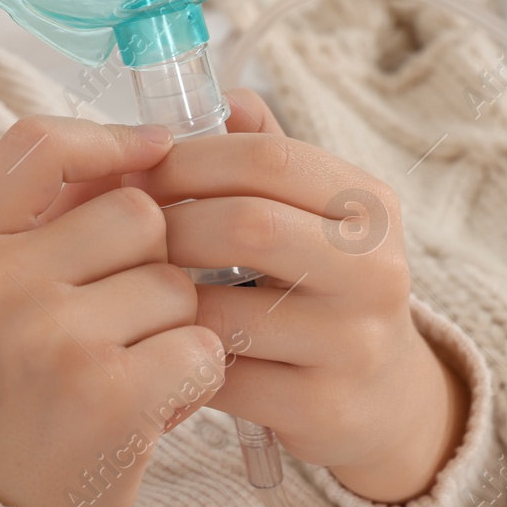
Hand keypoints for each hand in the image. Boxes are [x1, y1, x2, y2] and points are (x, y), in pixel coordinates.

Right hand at [0, 115, 226, 506]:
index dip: (107, 139)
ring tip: (127, 371)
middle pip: (137, 212)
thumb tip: (148, 149)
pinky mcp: (109, 394)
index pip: (37, 144)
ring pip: (177, 284)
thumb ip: (45, 227)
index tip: (155, 149)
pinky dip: (194, 380)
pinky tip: (149, 408)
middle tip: (118, 320)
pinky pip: (202, 346)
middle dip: (152, 261)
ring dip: (175, 328)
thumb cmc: (4, 392)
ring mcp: (53, 336)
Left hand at [122, 89, 469, 503]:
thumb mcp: (306, 209)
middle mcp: (375, 269)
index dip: (187, 159)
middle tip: (127, 235)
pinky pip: (221, 375)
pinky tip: (163, 343)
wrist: (379, 396)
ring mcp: (354, 343)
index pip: (266, 157)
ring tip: (136, 288)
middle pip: (246, 224)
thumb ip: (260, 149)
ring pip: (225, 308)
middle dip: (169, 225)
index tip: (140, 172)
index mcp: (366, 205)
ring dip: (163, 298)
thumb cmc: (315, 281)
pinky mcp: (325, 407)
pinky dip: (176, 356)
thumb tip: (216, 99)